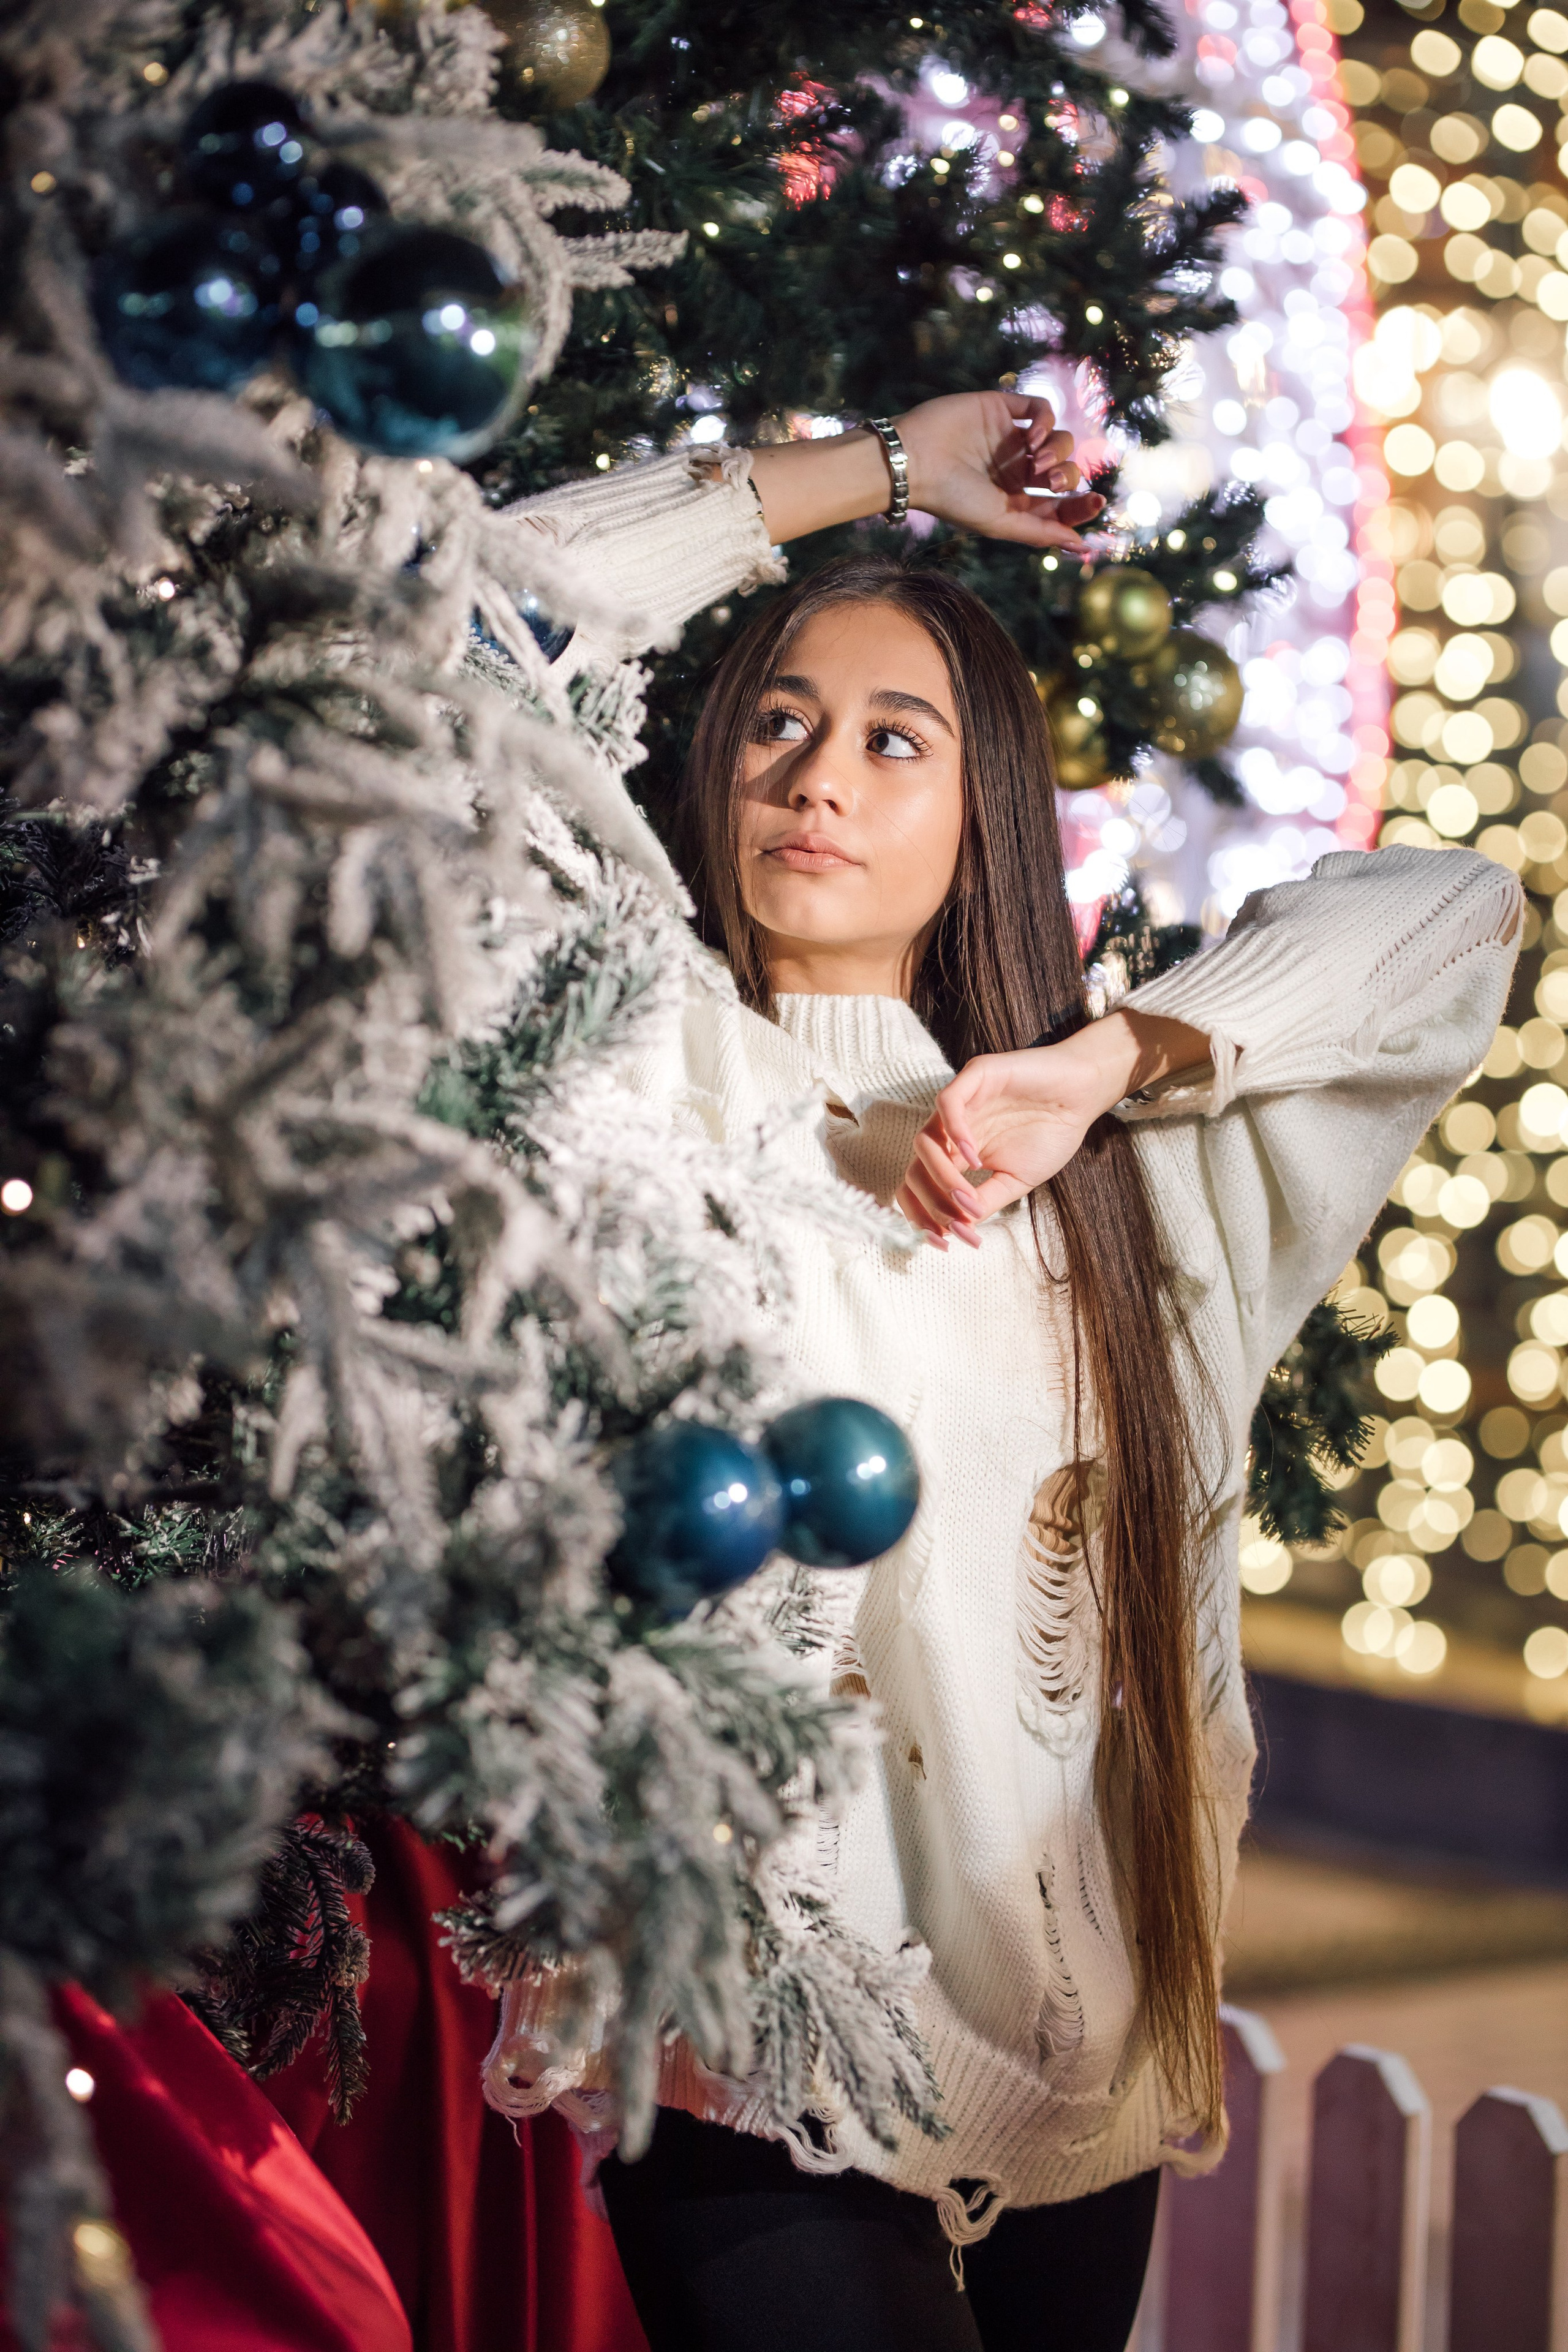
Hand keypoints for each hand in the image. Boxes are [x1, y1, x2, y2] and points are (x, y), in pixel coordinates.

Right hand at [747, 389, 1104, 550]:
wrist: (916, 462)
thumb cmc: (952, 499)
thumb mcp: (1000, 522)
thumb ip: (1040, 532)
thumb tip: (1080, 545)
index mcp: (1016, 499)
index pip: (1061, 501)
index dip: (1082, 503)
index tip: (1097, 503)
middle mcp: (1016, 468)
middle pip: (1064, 470)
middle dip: (1066, 476)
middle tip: (1048, 481)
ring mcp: (1011, 437)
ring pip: (1059, 439)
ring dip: (1057, 451)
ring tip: (1035, 461)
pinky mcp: (1002, 407)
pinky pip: (1041, 408)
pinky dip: (1046, 421)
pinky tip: (1033, 437)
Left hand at [895, 1010, 1208, 1247]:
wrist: (1081, 1096)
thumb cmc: (1050, 1134)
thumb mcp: (1015, 1180)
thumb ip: (984, 1201)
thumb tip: (958, 1229)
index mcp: (956, 1154)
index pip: (920, 1185)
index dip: (923, 1215)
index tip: (942, 1242)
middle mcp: (949, 1131)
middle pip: (915, 1169)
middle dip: (933, 1204)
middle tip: (959, 1224)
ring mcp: (959, 1103)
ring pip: (924, 1142)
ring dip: (942, 1177)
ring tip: (968, 1197)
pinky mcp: (974, 1076)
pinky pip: (947, 1104)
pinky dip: (955, 1134)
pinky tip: (975, 1158)